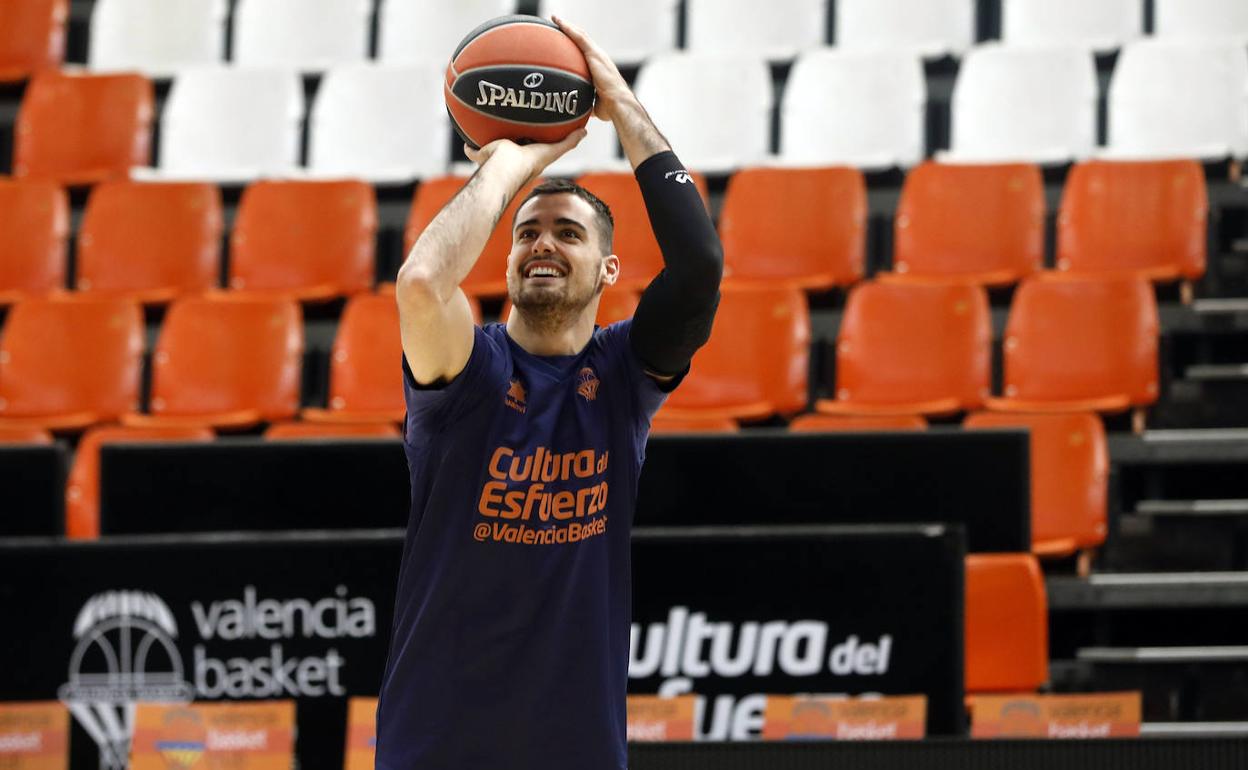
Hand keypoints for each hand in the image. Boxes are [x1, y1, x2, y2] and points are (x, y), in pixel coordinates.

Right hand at [464, 129, 586, 184]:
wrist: (506, 167)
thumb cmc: (530, 161)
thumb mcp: (552, 150)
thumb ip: (568, 142)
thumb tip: (584, 131)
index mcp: (526, 157)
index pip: (530, 144)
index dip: (531, 137)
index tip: (532, 128)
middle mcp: (510, 158)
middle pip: (510, 145)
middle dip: (509, 138)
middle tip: (509, 126)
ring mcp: (496, 159)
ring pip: (491, 147)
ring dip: (489, 141)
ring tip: (486, 128)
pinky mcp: (482, 156)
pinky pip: (473, 151)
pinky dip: (469, 149)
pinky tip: (466, 142)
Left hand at [553, 16, 636, 122]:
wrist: (618, 103)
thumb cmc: (610, 108)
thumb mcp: (596, 105)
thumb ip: (588, 103)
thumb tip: (581, 111)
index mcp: (600, 68)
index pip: (587, 53)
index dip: (577, 46)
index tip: (566, 43)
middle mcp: (600, 58)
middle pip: (583, 40)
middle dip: (571, 32)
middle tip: (558, 25)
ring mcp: (597, 54)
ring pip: (580, 35)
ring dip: (567, 26)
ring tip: (555, 19)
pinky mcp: (594, 54)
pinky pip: (579, 37)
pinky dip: (568, 28)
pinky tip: (558, 22)